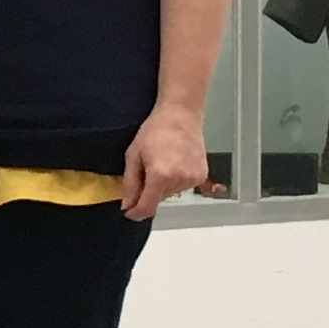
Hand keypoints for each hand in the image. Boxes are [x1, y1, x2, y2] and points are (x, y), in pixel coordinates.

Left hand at [120, 104, 209, 221]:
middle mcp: (179, 181)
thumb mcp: (133, 156)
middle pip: (158, 200)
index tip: (129, 212)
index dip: (136, 212)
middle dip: (148, 192)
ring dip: (162, 186)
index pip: (147, 207)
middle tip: (145, 170)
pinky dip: (175, 181)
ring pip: (170, 194)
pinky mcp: (201, 175)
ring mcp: (193, 179)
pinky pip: (183, 187)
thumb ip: (130, 183)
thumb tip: (127, 204)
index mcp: (160, 176)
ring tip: (161, 163)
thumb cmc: (155, 130)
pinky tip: (173, 163)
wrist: (181, 115)